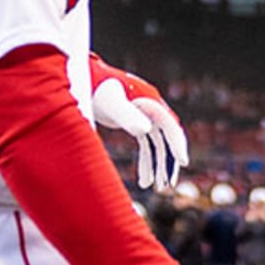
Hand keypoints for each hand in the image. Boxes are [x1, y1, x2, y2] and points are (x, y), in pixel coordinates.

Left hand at [88, 53, 188, 189]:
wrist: (81, 78)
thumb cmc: (96, 89)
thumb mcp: (111, 103)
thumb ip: (127, 115)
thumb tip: (146, 130)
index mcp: (150, 100)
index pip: (170, 124)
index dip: (177, 143)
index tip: (183, 162)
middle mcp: (151, 106)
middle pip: (167, 136)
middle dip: (169, 160)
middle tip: (166, 185)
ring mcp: (143, 113)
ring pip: (158, 142)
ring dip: (158, 164)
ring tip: (153, 186)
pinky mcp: (134, 118)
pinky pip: (147, 142)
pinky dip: (148, 160)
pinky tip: (144, 179)